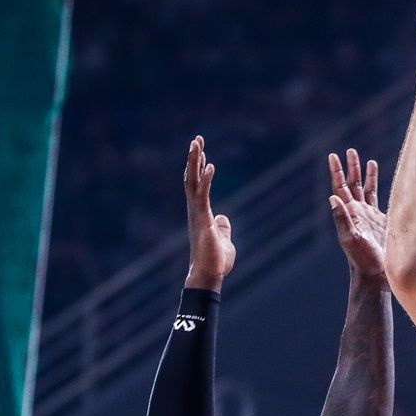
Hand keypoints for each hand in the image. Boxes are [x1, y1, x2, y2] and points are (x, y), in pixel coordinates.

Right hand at [182, 136, 233, 289]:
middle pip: (191, 178)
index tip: (200, 150)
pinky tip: (211, 166)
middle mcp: (195, 211)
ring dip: (195, 162)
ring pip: (193, 183)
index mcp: (200, 213)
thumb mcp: (223, 240)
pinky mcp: (203, 220)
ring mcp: (197, 214)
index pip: (197, 185)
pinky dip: (206, 179)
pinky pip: (203, 195)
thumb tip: (224, 218)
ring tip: (197, 143)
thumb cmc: (215, 262)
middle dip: (194, 158)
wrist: (209, 276)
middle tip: (196, 139)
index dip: (198, 167)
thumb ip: (223, 228)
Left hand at [328, 149, 386, 280]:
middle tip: (350, 151)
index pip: (340, 188)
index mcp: (348, 214)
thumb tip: (332, 197)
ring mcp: (369, 216)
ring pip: (365, 189)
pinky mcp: (381, 221)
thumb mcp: (350, 239)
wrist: (377, 275)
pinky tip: (378, 178)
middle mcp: (357, 213)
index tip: (333, 156)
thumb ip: (342, 219)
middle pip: (352, 184)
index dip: (337, 172)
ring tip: (365, 159)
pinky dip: (376, 186)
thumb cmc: (362, 260)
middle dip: (351, 168)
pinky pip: (377, 199)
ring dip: (364, 174)